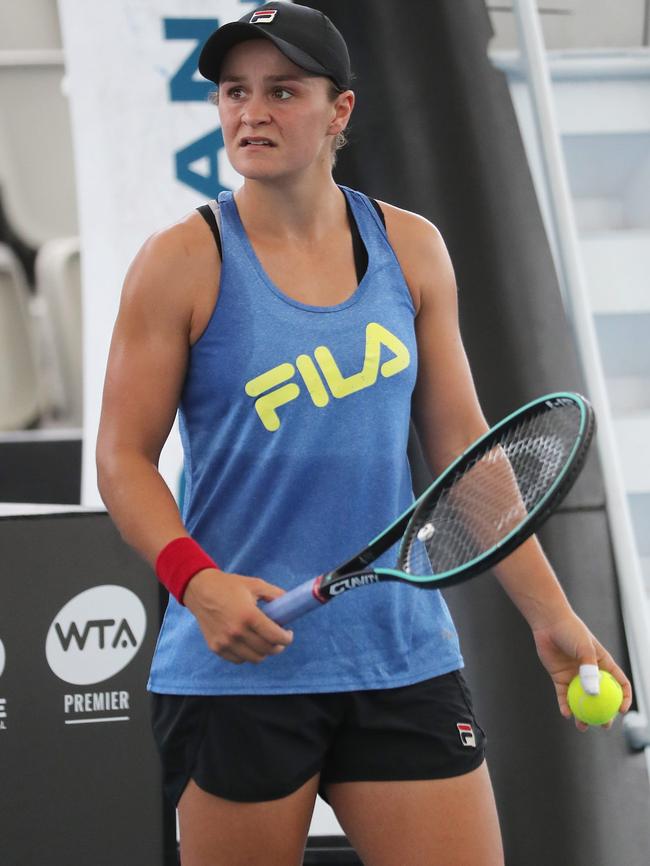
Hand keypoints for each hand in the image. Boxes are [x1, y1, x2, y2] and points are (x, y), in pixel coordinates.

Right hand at [183, 568, 293, 663]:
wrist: (200, 590)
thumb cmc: (229, 586)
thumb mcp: (255, 584)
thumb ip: (275, 594)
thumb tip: (290, 604)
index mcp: (249, 615)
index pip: (275, 636)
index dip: (287, 638)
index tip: (288, 634)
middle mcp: (237, 632)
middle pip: (267, 650)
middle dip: (278, 646)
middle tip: (279, 638)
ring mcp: (225, 642)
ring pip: (255, 658)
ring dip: (264, 652)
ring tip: (265, 641)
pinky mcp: (216, 647)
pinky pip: (239, 660)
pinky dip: (248, 655)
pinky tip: (249, 643)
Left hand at [532, 612, 632, 730]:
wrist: (548, 623)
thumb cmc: (570, 632)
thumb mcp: (585, 649)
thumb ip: (589, 671)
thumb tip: (594, 694)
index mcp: (603, 664)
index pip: (619, 684)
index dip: (624, 698)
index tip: (621, 711)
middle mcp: (590, 672)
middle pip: (601, 697)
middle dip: (603, 714)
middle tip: (603, 725)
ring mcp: (575, 676)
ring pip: (581, 700)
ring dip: (582, 715)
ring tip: (582, 726)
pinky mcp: (560, 678)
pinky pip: (564, 696)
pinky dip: (565, 706)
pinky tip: (566, 713)